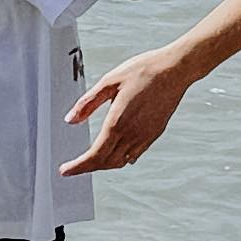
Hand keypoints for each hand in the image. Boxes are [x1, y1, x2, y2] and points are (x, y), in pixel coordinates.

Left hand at [64, 41, 199, 177]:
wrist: (175, 70)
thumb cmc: (143, 71)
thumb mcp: (109, 82)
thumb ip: (87, 103)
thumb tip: (70, 119)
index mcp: (118, 123)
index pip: (95, 156)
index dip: (78, 167)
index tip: (65, 170)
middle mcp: (132, 134)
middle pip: (106, 162)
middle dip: (88, 167)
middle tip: (74, 166)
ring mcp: (145, 136)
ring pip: (121, 161)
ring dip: (105, 164)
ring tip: (92, 160)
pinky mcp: (155, 133)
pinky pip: (135, 154)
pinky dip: (122, 158)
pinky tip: (117, 152)